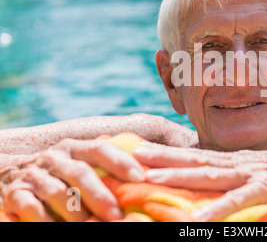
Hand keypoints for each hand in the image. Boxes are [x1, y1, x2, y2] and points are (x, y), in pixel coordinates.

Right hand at [1, 138, 144, 221]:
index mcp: (74, 147)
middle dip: (100, 195)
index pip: (100, 149)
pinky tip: (60, 229)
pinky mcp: (15, 194)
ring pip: (57, 193)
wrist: (7, 171)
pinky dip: (46, 222)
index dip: (120, 161)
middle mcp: (54, 158)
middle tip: (118, 215)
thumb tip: (143, 164)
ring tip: (92, 225)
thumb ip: (103, 159)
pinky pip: (32, 209)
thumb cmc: (57, 170)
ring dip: (76, 212)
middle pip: (80, 173)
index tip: (140, 177)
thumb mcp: (76, 158)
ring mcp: (34, 175)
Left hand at [133, 142, 266, 220]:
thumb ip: (243, 176)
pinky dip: (218, 209)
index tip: (143, 151)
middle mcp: (241, 163)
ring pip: (211, 174)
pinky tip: (197, 219)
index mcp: (239, 160)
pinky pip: (241, 201)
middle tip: (132, 155)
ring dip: (180, 176)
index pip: (198, 154)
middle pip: (196, 159)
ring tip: (151, 178)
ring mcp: (255, 174)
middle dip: (164, 158)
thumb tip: (223, 182)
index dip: (170, 152)